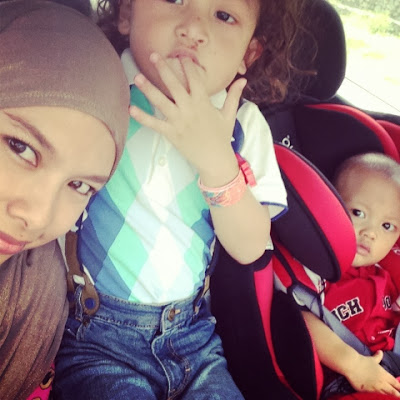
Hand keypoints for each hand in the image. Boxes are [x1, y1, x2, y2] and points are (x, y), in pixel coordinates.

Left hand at [130, 52, 245, 184]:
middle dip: (164, 69)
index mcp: (203, 102)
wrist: (214, 160)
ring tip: (138, 76)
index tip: (181, 56)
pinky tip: (131, 109)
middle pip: (174, 85)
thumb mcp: (229, 115)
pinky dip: (143, 117)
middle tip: (153, 55)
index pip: (195, 78)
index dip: (188, 65)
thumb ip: (234, 96)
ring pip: (161, 101)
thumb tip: (242, 80)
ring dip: (149, 89)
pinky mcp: (170, 133)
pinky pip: (154, 124)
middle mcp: (189, 109)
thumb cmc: (222, 137)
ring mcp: (178, 121)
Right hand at [346, 351, 399, 396]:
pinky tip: (374, 392)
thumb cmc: (363, 361)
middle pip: (392, 391)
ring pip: (383, 393)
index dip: (399, 386)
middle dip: (397, 394)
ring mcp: (373, 388)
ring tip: (388, 395)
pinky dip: (373, 392)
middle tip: (399, 396)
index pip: (395, 383)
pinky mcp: (366, 390)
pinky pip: (370, 392)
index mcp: (384, 375)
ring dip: (385, 393)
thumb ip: (378, 357)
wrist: (352, 364)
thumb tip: (381, 351)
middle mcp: (381, 383)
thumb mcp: (372, 359)